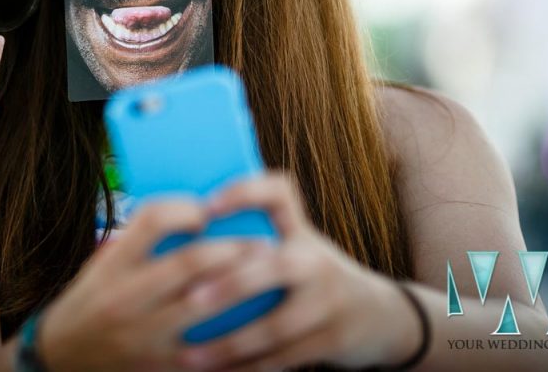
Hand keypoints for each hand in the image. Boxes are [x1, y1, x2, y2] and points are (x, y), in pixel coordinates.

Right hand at [38, 197, 265, 371]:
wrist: (62, 358)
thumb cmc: (92, 301)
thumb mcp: (104, 266)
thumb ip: (141, 244)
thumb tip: (199, 217)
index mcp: (113, 265)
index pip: (152, 220)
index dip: (186, 209)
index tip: (208, 210)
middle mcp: (125, 298)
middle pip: (189, 262)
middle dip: (233, 248)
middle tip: (264, 242)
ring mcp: (144, 337)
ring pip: (205, 306)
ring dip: (242, 287)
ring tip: (268, 275)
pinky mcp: (161, 369)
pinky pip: (209, 353)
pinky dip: (237, 339)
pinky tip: (259, 327)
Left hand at [175, 173, 422, 371]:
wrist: (378, 315)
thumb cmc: (310, 276)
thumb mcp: (293, 247)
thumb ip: (248, 242)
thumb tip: (169, 244)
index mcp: (299, 230)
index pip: (278, 192)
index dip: (244, 193)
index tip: (207, 205)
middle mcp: (316, 259)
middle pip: (274, 266)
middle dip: (231, 284)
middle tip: (191, 298)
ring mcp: (328, 301)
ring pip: (275, 326)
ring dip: (230, 344)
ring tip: (189, 356)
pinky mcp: (333, 339)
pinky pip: (283, 358)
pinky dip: (247, 369)